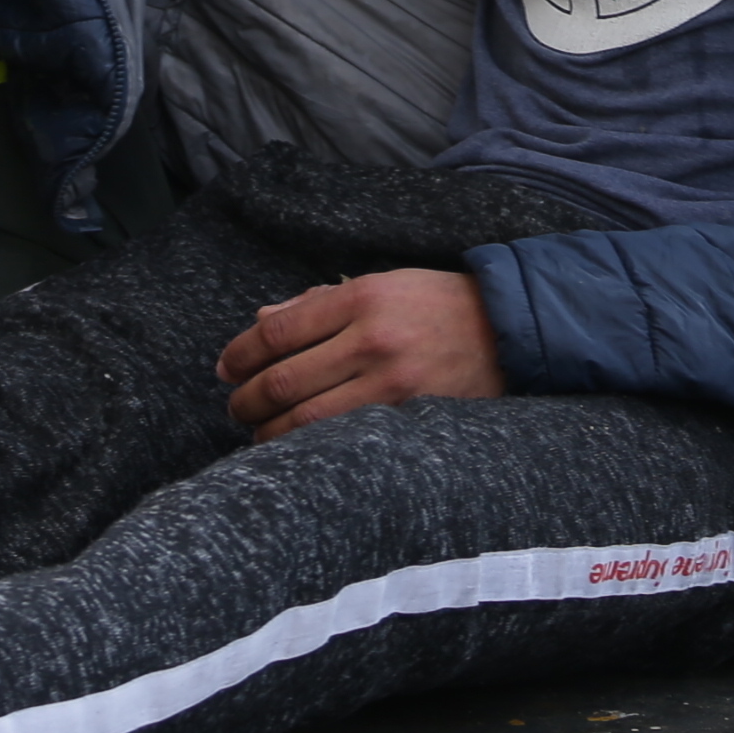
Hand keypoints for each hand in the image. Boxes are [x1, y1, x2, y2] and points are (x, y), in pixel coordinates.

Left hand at [215, 270, 505, 438]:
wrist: (508, 331)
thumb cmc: (436, 304)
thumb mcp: (381, 284)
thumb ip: (319, 302)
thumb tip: (260, 320)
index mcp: (362, 298)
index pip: (278, 331)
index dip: (241, 353)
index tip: (226, 368)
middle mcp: (373, 339)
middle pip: (283, 380)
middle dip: (245, 400)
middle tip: (234, 406)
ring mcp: (391, 383)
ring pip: (305, 420)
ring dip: (268, 430)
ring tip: (256, 430)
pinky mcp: (408, 417)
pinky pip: (341, 439)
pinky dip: (307, 448)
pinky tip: (293, 448)